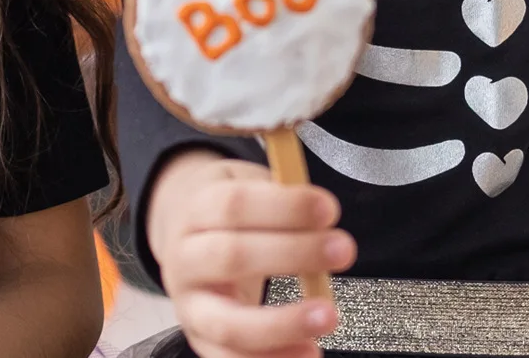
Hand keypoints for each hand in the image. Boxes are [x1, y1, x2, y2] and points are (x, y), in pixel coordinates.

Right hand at [147, 150, 354, 357]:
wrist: (185, 245)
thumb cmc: (230, 216)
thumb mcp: (243, 187)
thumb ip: (277, 196)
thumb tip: (321, 216)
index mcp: (194, 210)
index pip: (233, 205)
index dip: (283, 207)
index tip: (329, 209)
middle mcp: (184, 259)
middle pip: (231, 256)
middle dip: (292, 253)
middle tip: (343, 249)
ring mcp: (190, 306)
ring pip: (229, 323)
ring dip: (283, 323)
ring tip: (329, 314)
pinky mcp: (202, 342)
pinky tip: (311, 350)